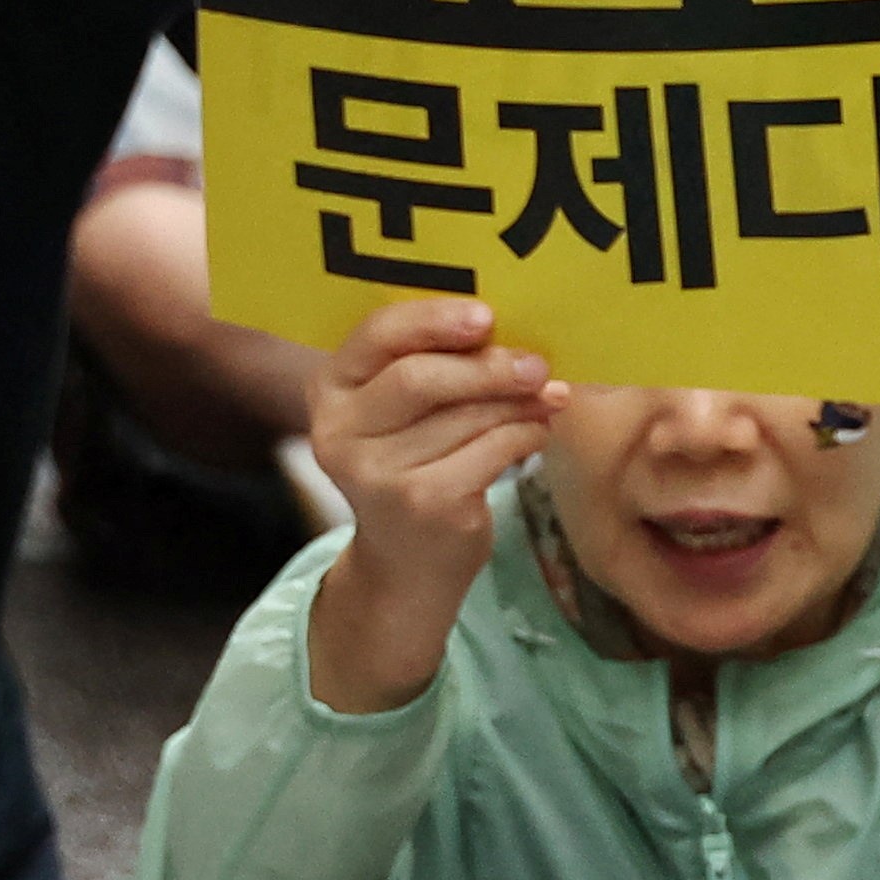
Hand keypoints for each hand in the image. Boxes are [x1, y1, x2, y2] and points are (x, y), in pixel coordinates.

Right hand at [304, 295, 566, 709]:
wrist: (407, 563)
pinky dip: (526, 435)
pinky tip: (537, 433)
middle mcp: (338, 431)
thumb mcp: (407, 412)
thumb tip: (510, 330)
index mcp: (330, 389)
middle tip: (536, 365)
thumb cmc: (415, 465)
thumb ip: (437, 365)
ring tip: (549, 396)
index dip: (434, 319)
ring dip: (519, 402)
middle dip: (488, 366)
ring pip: (465, 415)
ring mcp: (376, 474)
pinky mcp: (423, 504)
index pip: (376, 335)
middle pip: (420, 378)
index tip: (487, 316)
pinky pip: (492, 450)